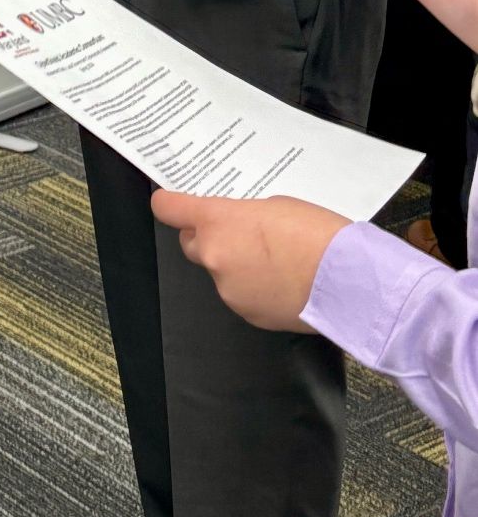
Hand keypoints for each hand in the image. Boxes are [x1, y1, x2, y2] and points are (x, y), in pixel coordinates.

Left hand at [151, 189, 349, 331]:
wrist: (346, 281)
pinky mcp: (247, 314)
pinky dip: (253, 289)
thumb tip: (237, 225)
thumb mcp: (274, 205)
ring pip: (219, 272)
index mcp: (217, 221)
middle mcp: (214, 256)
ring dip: (235, 265)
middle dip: (208, 238)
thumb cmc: (316, 234)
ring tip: (274, 260)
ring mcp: (228, 289)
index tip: (170, 202)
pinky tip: (281, 282)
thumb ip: (243, 215)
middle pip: (192, 244)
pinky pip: (241, 295)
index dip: (169, 204)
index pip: (169, 209)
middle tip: (238, 232)